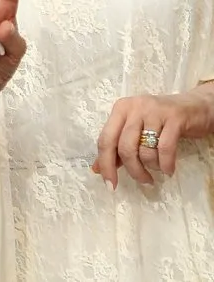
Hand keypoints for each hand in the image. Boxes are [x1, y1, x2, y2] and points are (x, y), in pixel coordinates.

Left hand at [92, 92, 213, 187]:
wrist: (195, 106)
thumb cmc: (160, 121)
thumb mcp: (136, 131)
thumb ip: (116, 148)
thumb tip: (97, 169)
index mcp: (120, 109)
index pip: (105, 140)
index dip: (106, 165)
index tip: (110, 185)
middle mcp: (134, 107)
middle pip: (124, 147)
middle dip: (133, 170)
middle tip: (143, 180)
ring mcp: (154, 110)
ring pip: (144, 149)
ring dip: (151, 166)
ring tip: (158, 167)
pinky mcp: (174, 117)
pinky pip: (165, 149)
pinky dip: (165, 164)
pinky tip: (168, 169)